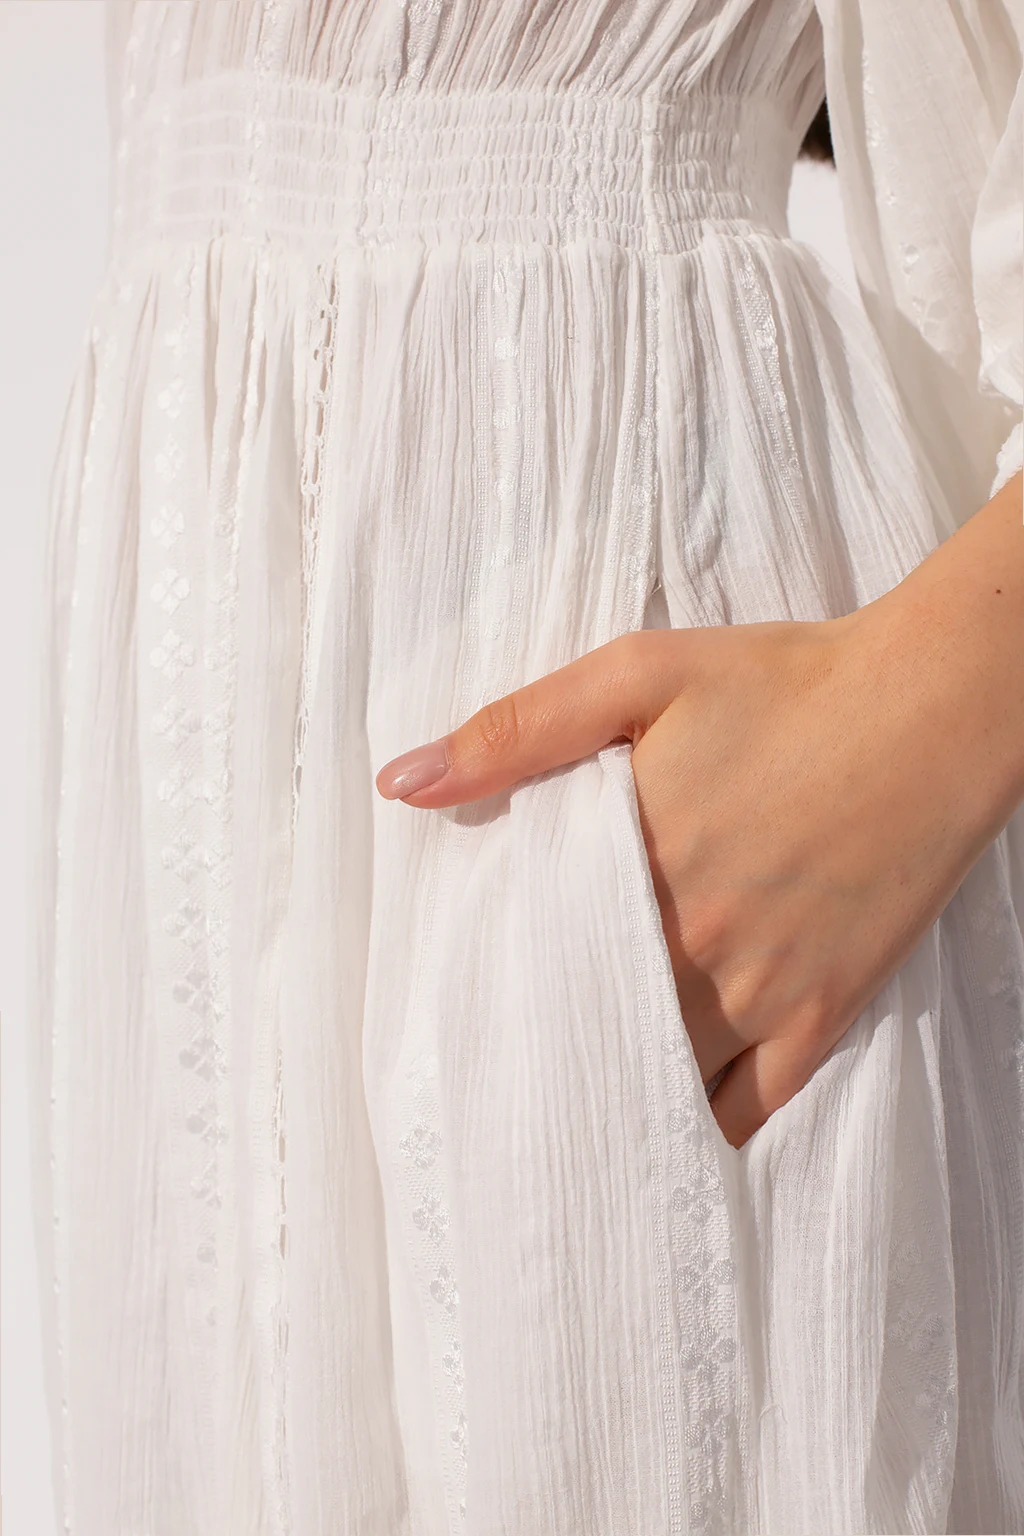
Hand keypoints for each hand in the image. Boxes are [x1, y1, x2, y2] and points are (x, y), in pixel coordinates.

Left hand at [374, 600, 1008, 1148]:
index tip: (454, 1022)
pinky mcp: (829, 1008)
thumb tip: (402, 782)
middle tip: (498, 1086)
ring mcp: (766, 988)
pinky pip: (756, 1103)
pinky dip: (709, 1122)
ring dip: (614, 1093)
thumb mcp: (640, 675)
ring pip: (664, 1079)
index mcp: (635, 868)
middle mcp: (694, 945)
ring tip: (568, 1117)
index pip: (533, 964)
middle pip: (591, 1033)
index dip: (489, 998)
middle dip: (544, 1056)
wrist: (934, 706)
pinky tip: (673, 1129)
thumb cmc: (786, 682)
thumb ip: (518, 731)